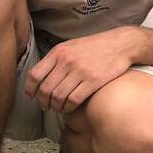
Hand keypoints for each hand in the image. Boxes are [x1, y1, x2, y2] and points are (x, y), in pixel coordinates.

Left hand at [24, 27, 138, 113]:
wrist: (122, 44)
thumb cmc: (94, 47)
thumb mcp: (70, 46)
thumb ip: (55, 59)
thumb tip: (39, 77)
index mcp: (58, 52)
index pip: (35, 74)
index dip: (30, 89)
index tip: (31, 96)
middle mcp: (66, 61)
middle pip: (45, 89)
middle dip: (43, 102)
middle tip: (46, 106)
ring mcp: (80, 71)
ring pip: (58, 96)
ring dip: (55, 106)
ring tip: (58, 108)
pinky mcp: (93, 81)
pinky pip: (73, 100)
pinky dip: (68, 107)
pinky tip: (69, 107)